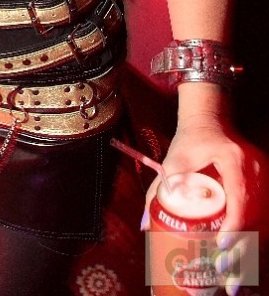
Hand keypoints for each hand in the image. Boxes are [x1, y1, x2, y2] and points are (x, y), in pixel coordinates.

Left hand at [142, 118, 266, 294]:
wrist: (210, 121)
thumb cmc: (191, 140)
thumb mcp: (174, 160)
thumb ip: (159, 188)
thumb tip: (144, 223)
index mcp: (234, 159)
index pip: (240, 198)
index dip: (234, 225)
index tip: (221, 246)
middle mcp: (255, 169)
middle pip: (255, 216)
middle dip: (242, 249)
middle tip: (226, 275)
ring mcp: (264, 178)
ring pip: (263, 221)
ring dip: (250, 250)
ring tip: (235, 280)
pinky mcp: (264, 186)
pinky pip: (263, 218)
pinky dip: (254, 240)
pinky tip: (245, 260)